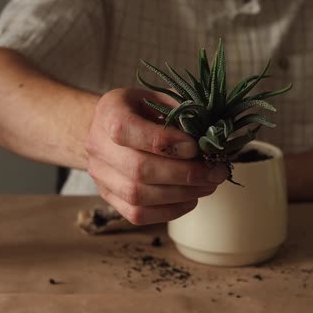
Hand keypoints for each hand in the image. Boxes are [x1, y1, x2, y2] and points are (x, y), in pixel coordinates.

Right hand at [86, 88, 227, 224]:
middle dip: (184, 173)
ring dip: (182, 193)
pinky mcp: (109, 198)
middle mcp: (97, 145)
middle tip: (215, 171)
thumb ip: (183, 110)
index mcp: (108, 112)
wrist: (111, 129)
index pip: (125, 129)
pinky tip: (191, 198)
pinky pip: (138, 214)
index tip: (194, 147)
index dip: (163, 141)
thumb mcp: (161, 98)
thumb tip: (212, 135)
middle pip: (138, 169)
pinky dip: (170, 210)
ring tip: (209, 184)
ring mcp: (100, 175)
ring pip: (138, 195)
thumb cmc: (143, 111)